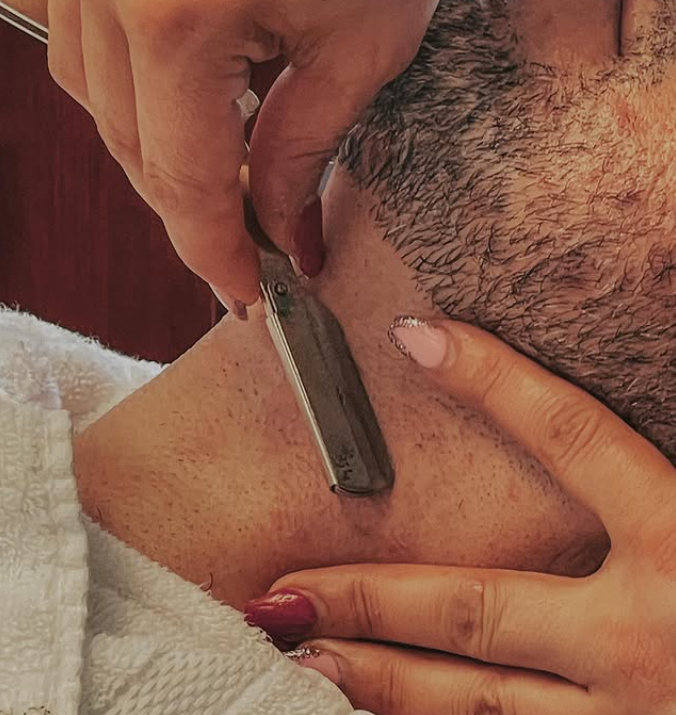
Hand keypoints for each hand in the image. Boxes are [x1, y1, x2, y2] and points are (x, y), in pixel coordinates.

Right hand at [47, 0, 491, 306]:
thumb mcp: (363, 50)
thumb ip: (300, 154)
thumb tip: (281, 235)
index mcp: (177, 9)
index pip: (181, 177)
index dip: (212, 251)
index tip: (242, 293)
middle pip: (125, 141)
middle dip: (185, 204)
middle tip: (241, 240)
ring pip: (91, 87)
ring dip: (150, 143)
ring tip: (217, 167)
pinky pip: (88, 20)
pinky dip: (131, 75)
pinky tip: (185, 89)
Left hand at [245, 318, 675, 713]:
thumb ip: (663, 439)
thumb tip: (641, 345)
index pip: (573, 437)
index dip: (493, 382)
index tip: (418, 336)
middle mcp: (654, 640)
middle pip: (483, 609)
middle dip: (376, 598)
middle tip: (280, 587)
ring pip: (481, 707)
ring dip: (383, 684)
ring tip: (295, 659)